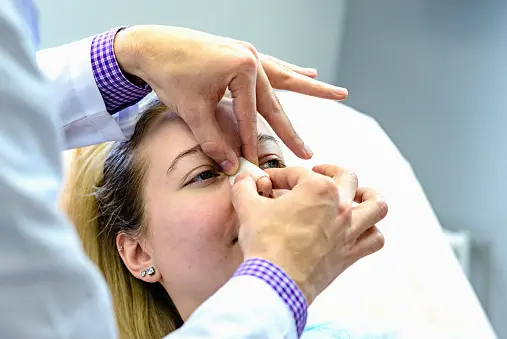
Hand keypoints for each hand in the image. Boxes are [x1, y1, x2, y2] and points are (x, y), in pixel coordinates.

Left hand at [114, 25, 347, 173]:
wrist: (150, 45)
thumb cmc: (170, 74)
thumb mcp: (192, 110)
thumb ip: (213, 140)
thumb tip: (230, 167)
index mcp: (242, 67)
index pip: (252, 116)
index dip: (252, 143)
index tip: (257, 165)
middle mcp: (251, 57)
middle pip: (275, 101)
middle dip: (290, 129)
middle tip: (308, 152)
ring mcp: (249, 53)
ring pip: (283, 79)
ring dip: (308, 90)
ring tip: (338, 93)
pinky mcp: (243, 53)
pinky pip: (273, 68)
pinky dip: (290, 73)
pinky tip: (309, 74)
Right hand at [231, 165, 386, 304]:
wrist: (275, 281)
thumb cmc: (264, 243)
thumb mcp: (248, 208)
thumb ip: (245, 187)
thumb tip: (243, 180)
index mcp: (318, 189)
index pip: (298, 173)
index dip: (280, 176)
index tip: (268, 183)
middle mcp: (340, 206)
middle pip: (345, 177)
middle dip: (329, 171)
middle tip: (317, 173)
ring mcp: (349, 231)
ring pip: (376, 206)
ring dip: (368, 197)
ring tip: (357, 195)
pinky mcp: (350, 254)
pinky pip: (374, 240)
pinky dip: (371, 232)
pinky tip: (359, 230)